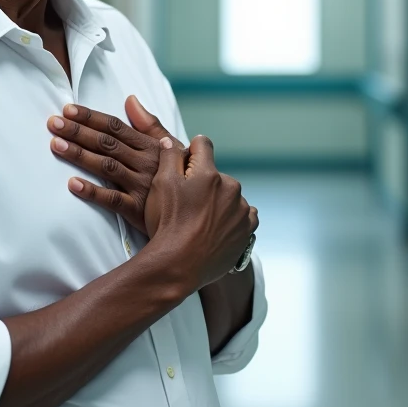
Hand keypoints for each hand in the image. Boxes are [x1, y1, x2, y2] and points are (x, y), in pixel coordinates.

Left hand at [49, 95, 181, 235]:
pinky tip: (72, 184)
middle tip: (53, 123)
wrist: (196, 214)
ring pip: (107, 167)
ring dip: (80, 155)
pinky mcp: (138, 210)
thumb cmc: (180, 177)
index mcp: (151, 147)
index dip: (92, 117)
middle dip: (79, 131)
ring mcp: (141, 186)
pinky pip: (112, 201)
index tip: (68, 109)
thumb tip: (131, 99)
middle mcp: (146, 163)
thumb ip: (150, 124)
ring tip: (56, 145)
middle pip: (107, 143)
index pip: (116, 127)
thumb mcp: (171, 148)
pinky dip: (92, 192)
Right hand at [144, 135, 258, 290]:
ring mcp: (242, 211)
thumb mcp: (160, 185)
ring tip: (199, 222)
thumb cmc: (167, 225)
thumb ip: (168, 157)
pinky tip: (215, 230)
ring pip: (229, 197)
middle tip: (187, 204)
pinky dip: (232, 220)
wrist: (179, 265)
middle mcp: (231, 188)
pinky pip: (243, 217)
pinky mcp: (247, 231)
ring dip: (219, 203)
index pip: (203, 145)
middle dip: (204, 183)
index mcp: (209, 174)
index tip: (185, 162)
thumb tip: (170, 141)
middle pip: (216, 175)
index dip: (191, 151)